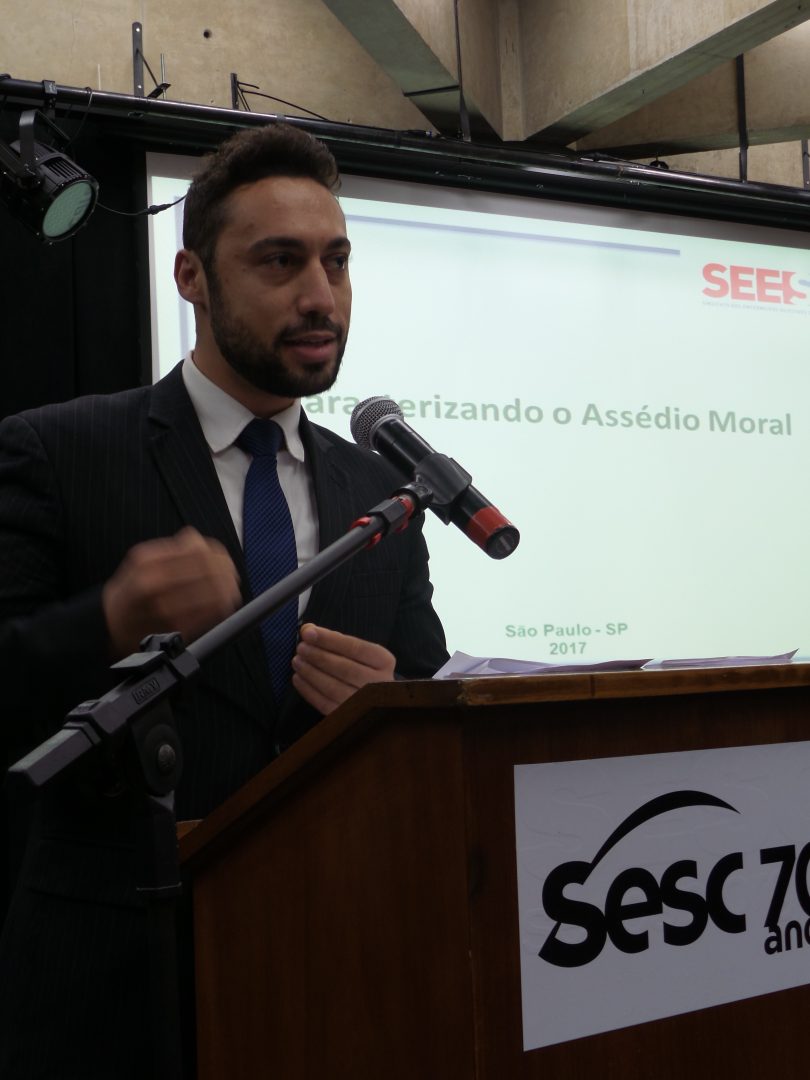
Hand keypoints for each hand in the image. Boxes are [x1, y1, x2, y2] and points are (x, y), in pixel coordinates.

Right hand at [102, 526, 241, 658]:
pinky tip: (224, 602)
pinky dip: (223, 606)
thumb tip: (201, 543)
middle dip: (225, 571)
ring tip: (230, 587)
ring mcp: (166, 607)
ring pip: (214, 592)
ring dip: (228, 588)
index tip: (220, 558)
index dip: (215, 553)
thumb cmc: (130, 592)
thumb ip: (171, 550)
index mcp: (147, 560)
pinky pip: (210, 614)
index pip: (196, 550)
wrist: (110, 626)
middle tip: (230, 573)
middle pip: (209, 570)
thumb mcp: (141, 561)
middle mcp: (155, 582)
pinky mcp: (176, 628)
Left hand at [291, 623, 395, 714]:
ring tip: (297, 661)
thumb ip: (336, 640)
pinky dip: (308, 691)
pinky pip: (325, 704)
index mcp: (384, 661)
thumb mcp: (359, 651)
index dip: (330, 640)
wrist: (376, 697)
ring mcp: (364, 703)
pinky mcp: (348, 718)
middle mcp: (377, 683)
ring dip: (311, 673)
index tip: (309, 632)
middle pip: (345, 668)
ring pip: (333, 687)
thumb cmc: (363, 667)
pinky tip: (298, 678)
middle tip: (301, 648)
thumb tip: (309, 631)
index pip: (356, 648)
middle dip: (318, 656)